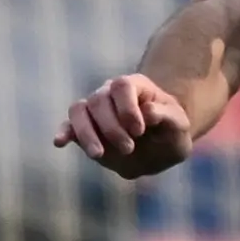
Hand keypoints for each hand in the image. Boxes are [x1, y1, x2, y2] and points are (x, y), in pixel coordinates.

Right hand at [54, 73, 194, 178]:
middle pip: (99, 100)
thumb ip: (166, 116)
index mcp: (134, 86)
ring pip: (79, 111)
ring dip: (86, 133)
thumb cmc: (171, 131)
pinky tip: (60, 142)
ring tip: (98, 154)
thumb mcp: (178, 125)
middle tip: (129, 148)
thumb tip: (147, 112)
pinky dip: (64, 132)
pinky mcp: (84, 129)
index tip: (140, 130)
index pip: (122, 86)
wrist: (161, 148)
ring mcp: (95, 111)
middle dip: (111, 127)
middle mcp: (110, 93)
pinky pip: (69, 126)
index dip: (127, 108)